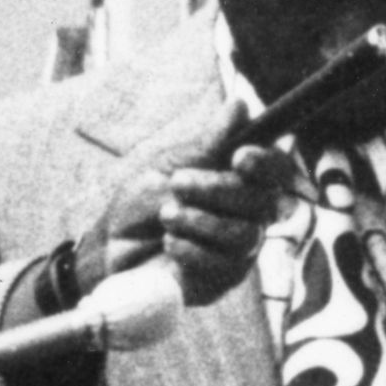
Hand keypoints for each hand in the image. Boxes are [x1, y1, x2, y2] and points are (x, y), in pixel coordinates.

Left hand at [81, 128, 302, 308]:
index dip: (266, 162)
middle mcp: (249, 214)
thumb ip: (208, 143)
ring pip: (243, 234)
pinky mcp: (224, 279)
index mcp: (240, 180)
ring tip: (166, 215)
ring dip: (200, 221)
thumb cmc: (142, 202)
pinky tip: (169, 244)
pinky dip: (192, 249)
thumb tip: (239, 106)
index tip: (239, 157)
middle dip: (216, 189)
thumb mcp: (170, 164)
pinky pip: (223, 265)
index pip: (276, 168)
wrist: (110, 246)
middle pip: (262, 201)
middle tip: (177, 183)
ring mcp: (240, 249)